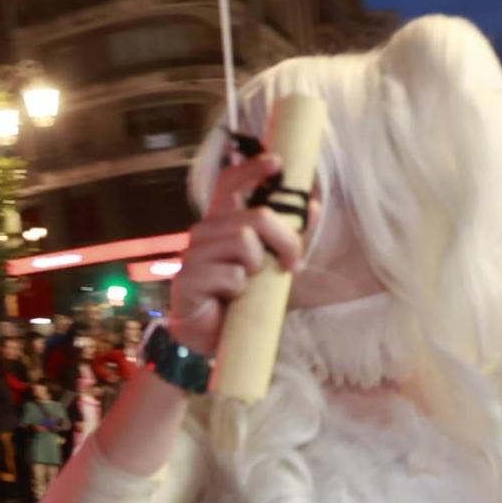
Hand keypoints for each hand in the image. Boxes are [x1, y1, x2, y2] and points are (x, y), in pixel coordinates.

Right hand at [167, 151, 315, 357]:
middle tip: (292, 264)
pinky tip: (229, 301)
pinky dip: (240, 291)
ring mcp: (192, 254)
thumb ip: (288, 235)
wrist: (212, 340)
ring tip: (249, 287)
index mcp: (222, 224)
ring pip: (244, 242)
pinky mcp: (187, 279)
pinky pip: (231, 274)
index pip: (230, 184)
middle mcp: (204, 233)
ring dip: (258, 269)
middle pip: (255, 217)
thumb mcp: (271, 264)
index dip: (252, 169)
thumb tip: (314, 205)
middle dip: (285, 239)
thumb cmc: (241, 300)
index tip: (277, 162)